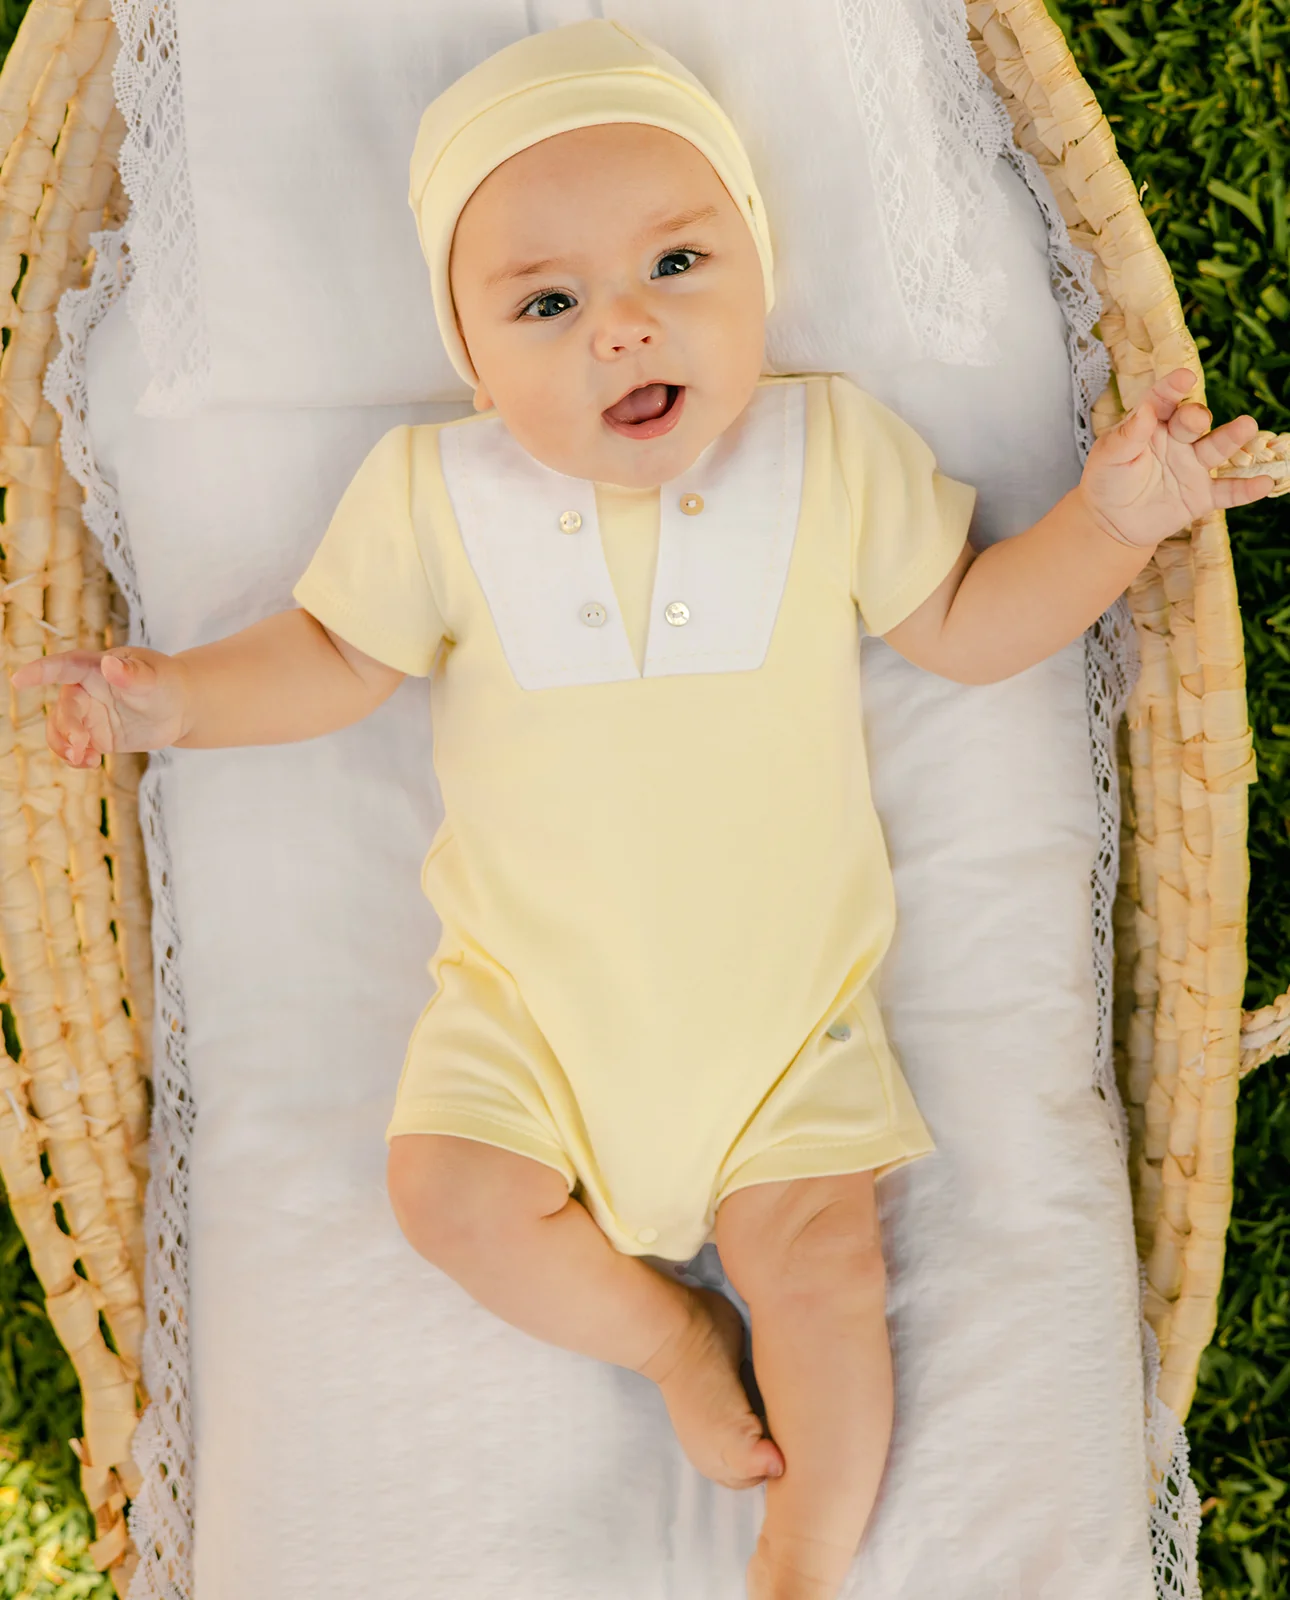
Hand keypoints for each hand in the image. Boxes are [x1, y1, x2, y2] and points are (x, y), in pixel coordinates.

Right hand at [9, 647, 187, 766]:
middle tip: (81, 746)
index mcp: (95, 668)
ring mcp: (88, 715)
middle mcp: (85, 691)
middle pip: (64, 709)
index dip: (40, 672)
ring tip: (83, 760)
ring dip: (64, 747)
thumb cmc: (166, 682)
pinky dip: (76, 758)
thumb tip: (109, 664)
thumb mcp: (153, 678)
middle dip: (67, 728)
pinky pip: (74, 748)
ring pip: (61, 731)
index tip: (18, 681)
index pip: (63, 666)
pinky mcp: (95, 736)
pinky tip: (90, 763)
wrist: (180, 707)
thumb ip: (132, 674)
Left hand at [1078, 367, 1277, 548]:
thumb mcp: (1107, 458)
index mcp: (1151, 424)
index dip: (1172, 388)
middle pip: (1193, 421)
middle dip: (1196, 417)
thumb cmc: (1107, 481)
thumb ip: (1125, 436)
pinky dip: (1246, 489)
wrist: (1111, 522)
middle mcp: (1178, 440)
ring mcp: (1193, 466)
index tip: (1184, 378)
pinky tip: (1264, 483)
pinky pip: (1228, 491)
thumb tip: (1144, 410)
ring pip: (1217, 448)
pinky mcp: (1202, 495)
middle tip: (1195, 419)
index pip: (1162, 400)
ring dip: (1233, 437)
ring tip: (1248, 426)